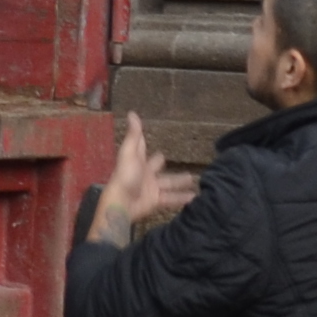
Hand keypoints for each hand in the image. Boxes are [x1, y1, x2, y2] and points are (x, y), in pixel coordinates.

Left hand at [90, 113, 192, 240]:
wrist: (122, 203)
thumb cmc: (125, 176)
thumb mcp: (130, 153)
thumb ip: (134, 135)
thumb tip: (132, 113)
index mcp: (137, 161)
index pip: (142, 149)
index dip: (144, 143)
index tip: (150, 137)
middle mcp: (145, 174)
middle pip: (158, 168)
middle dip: (165, 164)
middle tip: (175, 161)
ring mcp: (151, 188)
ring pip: (169, 184)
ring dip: (180, 182)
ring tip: (194, 180)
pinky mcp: (156, 201)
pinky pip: (171, 198)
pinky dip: (181, 198)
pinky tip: (193, 197)